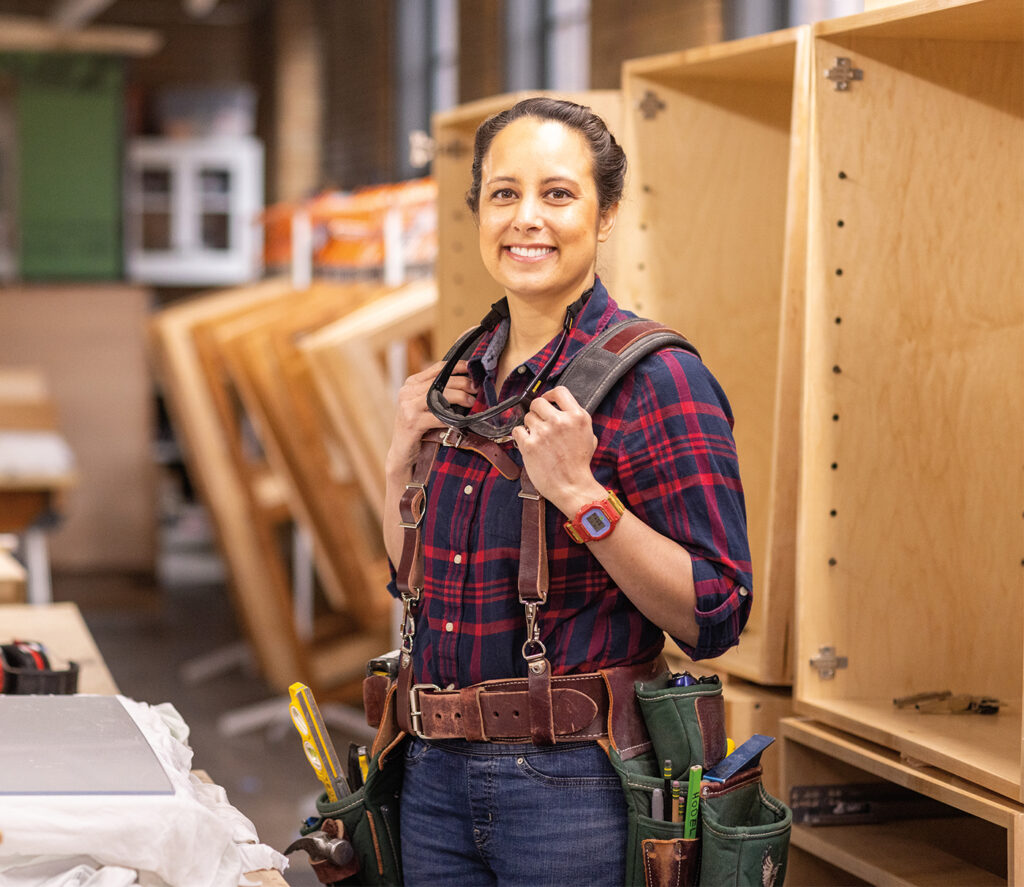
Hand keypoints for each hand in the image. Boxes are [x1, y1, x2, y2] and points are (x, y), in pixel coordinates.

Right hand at [386, 360, 476, 478]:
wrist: (403, 453)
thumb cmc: (419, 428)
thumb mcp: (426, 406)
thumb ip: (438, 392)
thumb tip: (467, 382)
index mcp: (411, 384)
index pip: (437, 368)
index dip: (457, 366)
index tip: (472, 368)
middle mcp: (407, 392)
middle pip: (440, 381)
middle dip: (462, 383)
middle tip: (476, 388)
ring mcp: (407, 407)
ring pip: (439, 395)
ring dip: (459, 397)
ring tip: (471, 401)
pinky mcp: (412, 422)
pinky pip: (437, 416)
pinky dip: (451, 418)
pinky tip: (460, 420)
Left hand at [510, 386, 604, 514]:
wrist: (571, 486)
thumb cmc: (579, 465)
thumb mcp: (588, 436)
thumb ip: (576, 420)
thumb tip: (562, 410)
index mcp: (577, 417)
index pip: (559, 391)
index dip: (550, 394)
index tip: (547, 400)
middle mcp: (560, 421)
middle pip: (538, 402)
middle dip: (537, 411)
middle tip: (540, 422)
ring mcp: (543, 432)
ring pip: (527, 417)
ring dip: (530, 426)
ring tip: (538, 439)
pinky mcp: (529, 445)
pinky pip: (518, 430)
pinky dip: (521, 436)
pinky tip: (528, 444)